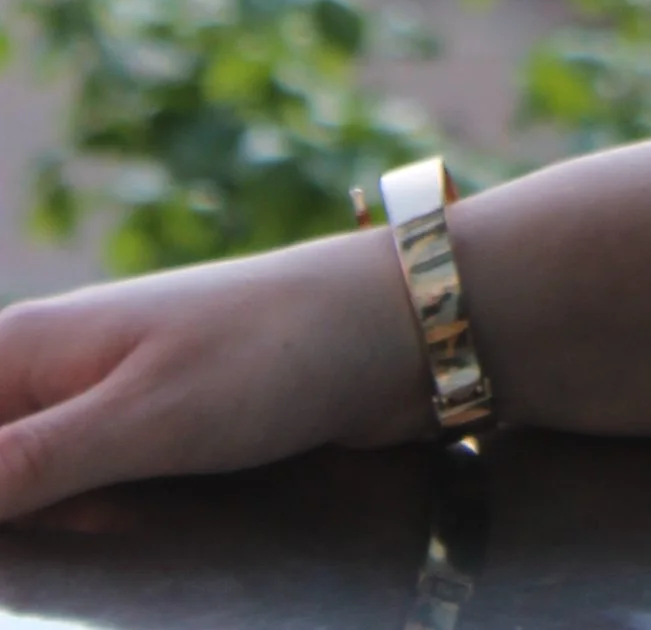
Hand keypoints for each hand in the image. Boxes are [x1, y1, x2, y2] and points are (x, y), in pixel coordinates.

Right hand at [0, 226, 430, 520]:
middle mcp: (46, 370)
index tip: (27, 524)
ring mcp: (94, 402)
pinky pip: (77, 494)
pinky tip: (107, 542)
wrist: (391, 332)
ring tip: (124, 520)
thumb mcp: (141, 420)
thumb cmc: (270, 354)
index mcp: (22, 348)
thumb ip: (27, 467)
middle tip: (98, 519)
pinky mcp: (141, 433)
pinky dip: (82, 526)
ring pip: (26, 492)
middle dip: (18, 525)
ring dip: (49, 530)